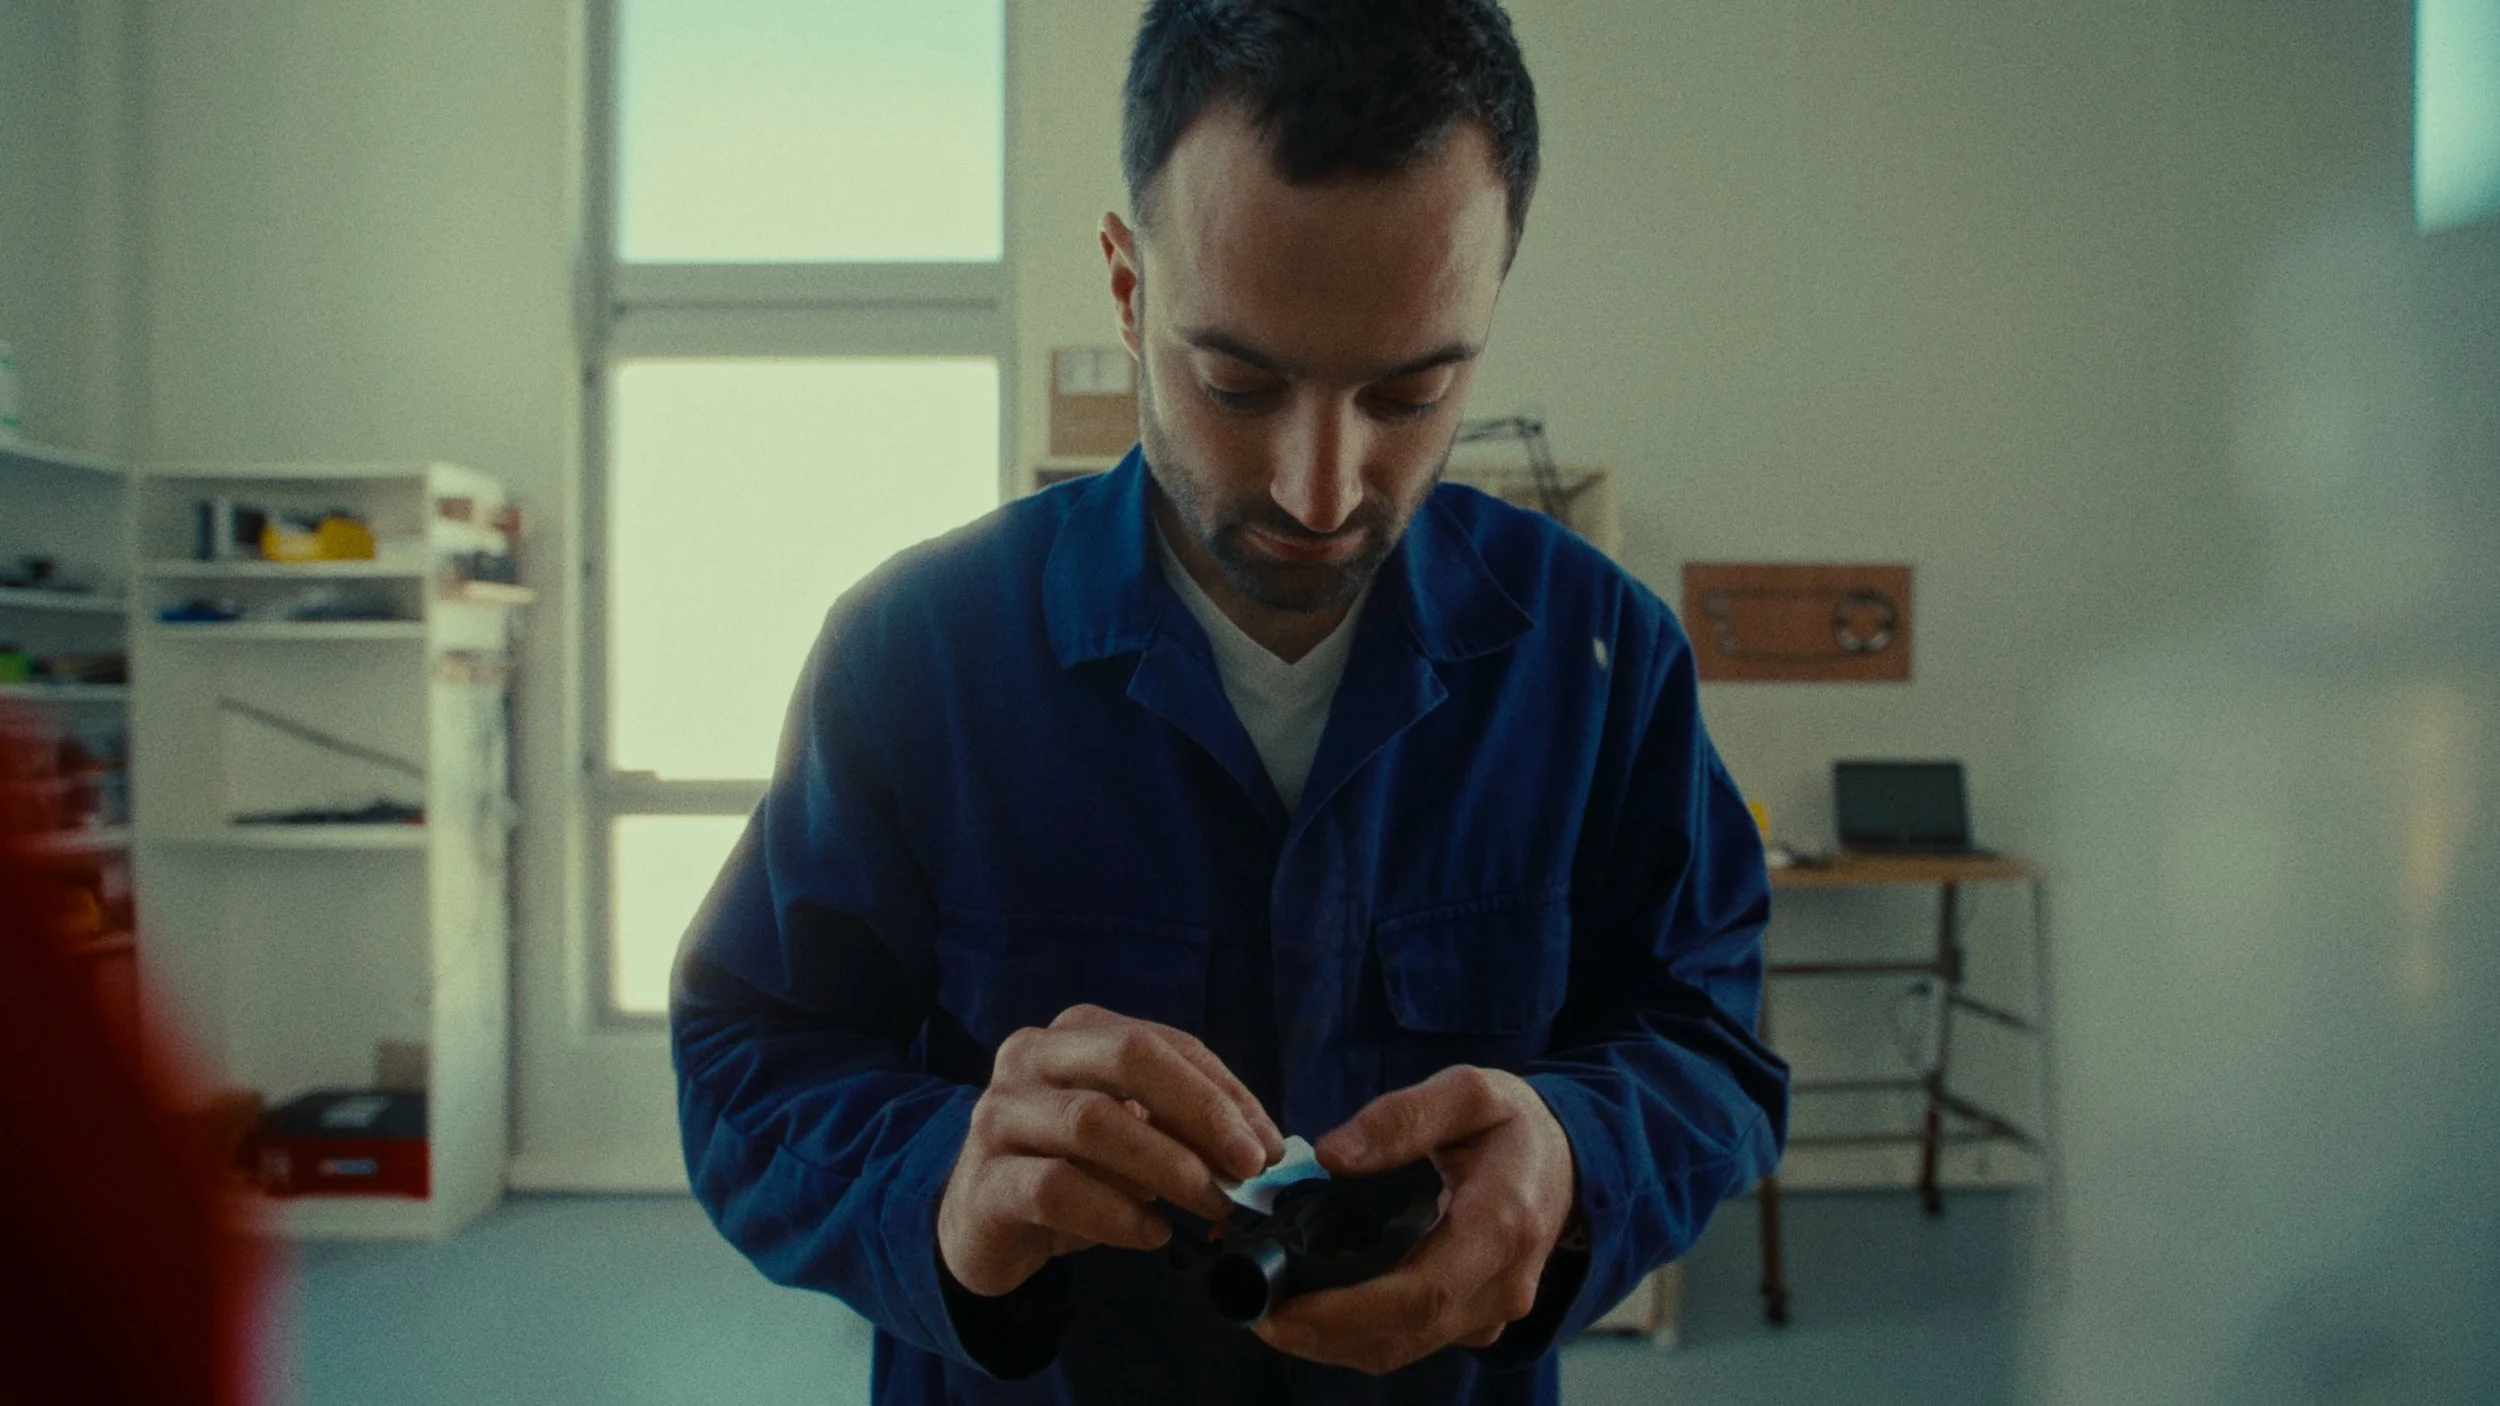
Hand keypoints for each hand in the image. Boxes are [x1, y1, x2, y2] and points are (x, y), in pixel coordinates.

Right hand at [937, 1004, 1285, 1297]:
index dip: (1226, 1092)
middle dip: (1201, 1110)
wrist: (982, 1224)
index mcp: (1075, 1034)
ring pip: (1091, 1121)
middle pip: (1127, 1056)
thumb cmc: (1071, 1169)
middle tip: (1248, 1167)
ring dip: (1167, 1166)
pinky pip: (1057, 1188)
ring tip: (1210, 1205)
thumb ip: (1185, 1128)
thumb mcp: (1132, 1136)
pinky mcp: (984, 1181)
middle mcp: (1030, 1057)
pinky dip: (1117, 1214)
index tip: (1270, 1146)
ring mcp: (999, 1115)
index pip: (1165, 1044)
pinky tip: (1153, 1235)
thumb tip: (1266, 1148)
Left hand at [1252, 1066, 1575, 1374]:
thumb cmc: (1515, 1124)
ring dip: (1332, 1340)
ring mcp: (1490, 1311)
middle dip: (1320, 1334)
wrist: (1573, 1160)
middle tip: (1254, 1311)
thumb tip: (1329, 1156)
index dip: (1344, 1312)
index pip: (1419, 1293)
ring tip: (1271, 1308)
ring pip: (1401, 1348)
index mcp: (1501, 1227)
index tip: (1280, 1307)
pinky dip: (1358, 1332)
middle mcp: (1500, 1285)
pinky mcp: (1475, 1320)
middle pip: (1402, 1336)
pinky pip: (1411, 1340)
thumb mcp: (1467, 1092)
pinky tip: (1316, 1304)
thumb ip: (1399, 1119)